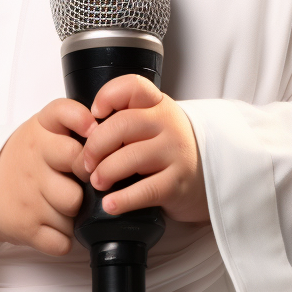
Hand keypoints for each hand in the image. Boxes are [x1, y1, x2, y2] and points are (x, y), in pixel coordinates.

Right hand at [0, 100, 94, 255]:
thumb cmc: (23, 161)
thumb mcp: (40, 130)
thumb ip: (72, 123)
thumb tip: (105, 131)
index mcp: (39, 132)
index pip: (65, 114)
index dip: (84, 121)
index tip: (92, 131)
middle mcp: (33, 160)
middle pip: (82, 167)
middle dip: (89, 177)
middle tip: (80, 180)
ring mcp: (28, 195)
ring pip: (76, 207)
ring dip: (75, 212)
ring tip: (60, 204)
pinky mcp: (24, 226)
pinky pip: (63, 240)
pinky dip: (61, 239)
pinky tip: (50, 226)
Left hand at [79, 75, 207, 223]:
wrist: (207, 176)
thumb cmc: (166, 149)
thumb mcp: (152, 124)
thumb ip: (125, 119)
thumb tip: (84, 129)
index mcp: (157, 104)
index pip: (132, 86)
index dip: (107, 96)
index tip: (93, 114)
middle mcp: (168, 124)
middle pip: (122, 124)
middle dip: (95, 145)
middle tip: (86, 163)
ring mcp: (175, 152)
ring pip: (130, 157)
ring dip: (105, 172)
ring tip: (97, 182)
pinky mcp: (177, 183)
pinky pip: (144, 191)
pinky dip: (122, 200)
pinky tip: (110, 205)